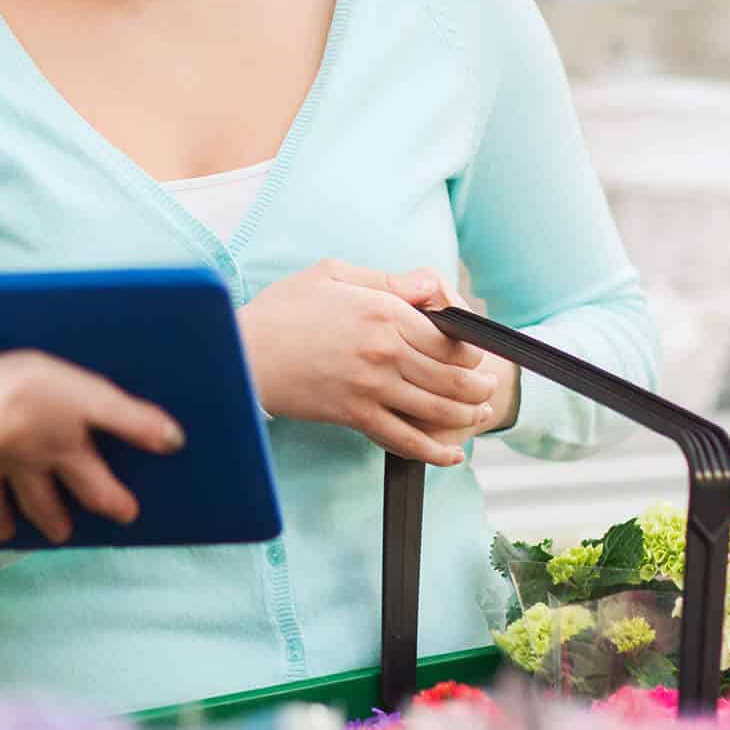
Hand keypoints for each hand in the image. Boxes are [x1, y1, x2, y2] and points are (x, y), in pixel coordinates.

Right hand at [0, 352, 184, 544]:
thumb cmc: (31, 394)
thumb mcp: (91, 398)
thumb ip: (131, 420)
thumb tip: (175, 442)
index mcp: (65, 451)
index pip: (95, 485)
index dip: (112, 500)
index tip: (127, 515)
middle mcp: (29, 464)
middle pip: (44, 498)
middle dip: (54, 517)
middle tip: (62, 536)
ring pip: (0, 497)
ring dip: (6, 514)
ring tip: (7, 531)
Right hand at [238, 260, 499, 465]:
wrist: (241, 353)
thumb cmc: (282, 310)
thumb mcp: (332, 275)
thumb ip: (388, 281)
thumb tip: (432, 287)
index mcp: (382, 310)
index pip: (448, 334)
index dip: (468, 346)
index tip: (473, 352)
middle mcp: (385, 349)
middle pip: (452, 374)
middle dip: (478, 384)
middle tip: (487, 387)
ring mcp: (372, 386)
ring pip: (438, 406)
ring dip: (468, 413)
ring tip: (480, 413)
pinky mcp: (356, 415)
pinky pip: (406, 438)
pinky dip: (435, 451)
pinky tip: (452, 455)